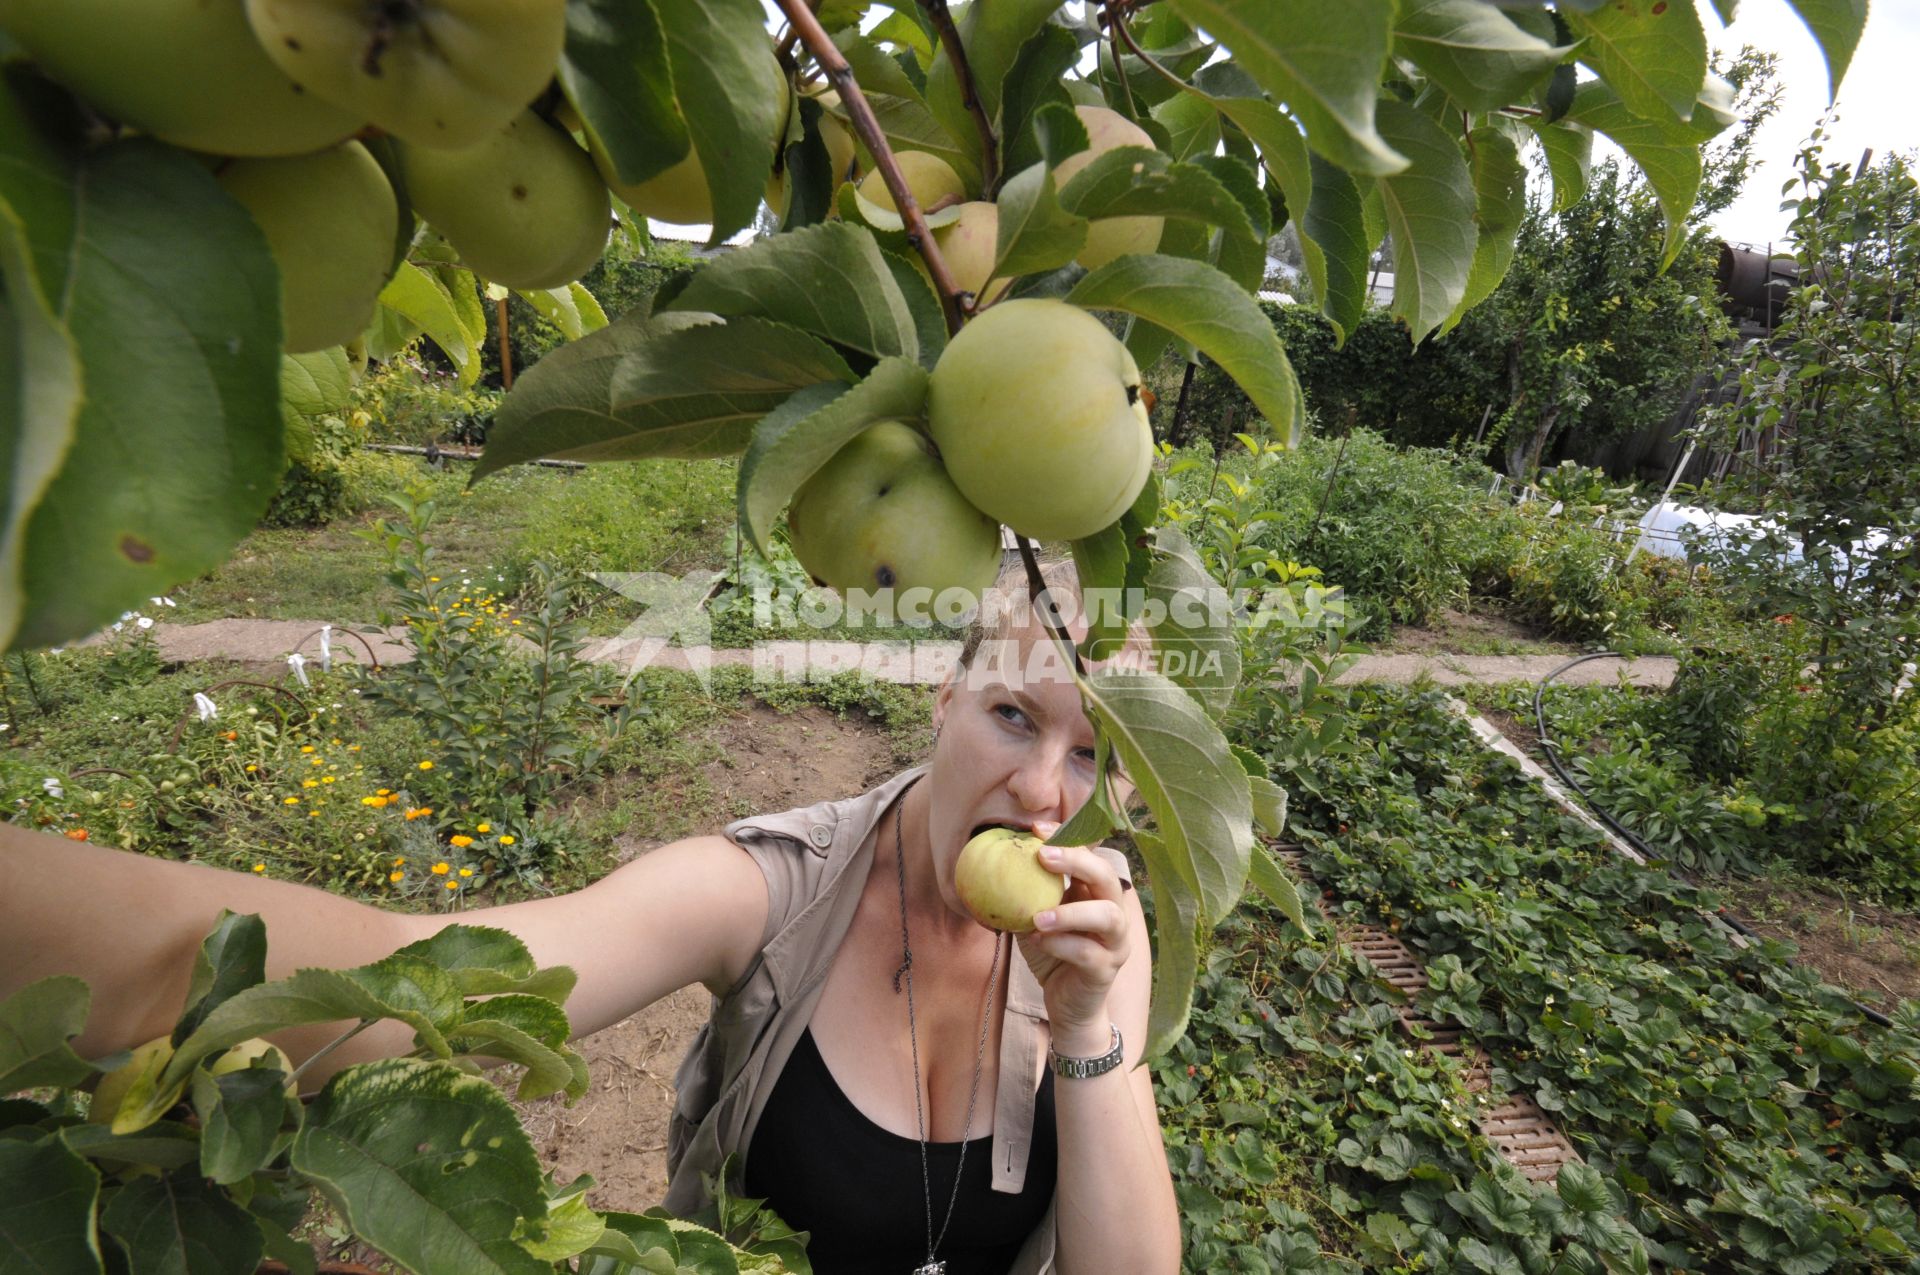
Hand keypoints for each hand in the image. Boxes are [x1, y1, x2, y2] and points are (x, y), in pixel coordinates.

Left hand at [1012, 820, 1129, 1037]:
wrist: (1068, 1006)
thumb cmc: (1053, 955)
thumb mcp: (1036, 921)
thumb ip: (1024, 896)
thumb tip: (988, 865)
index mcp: (1095, 894)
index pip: (1088, 855)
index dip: (1065, 838)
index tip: (1036, 828)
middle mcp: (1113, 912)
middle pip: (1106, 876)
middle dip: (1077, 861)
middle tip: (1043, 856)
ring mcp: (1115, 942)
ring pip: (1107, 916)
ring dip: (1071, 912)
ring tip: (1038, 916)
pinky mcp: (1106, 970)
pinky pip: (1088, 954)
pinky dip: (1062, 945)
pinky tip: (1039, 943)